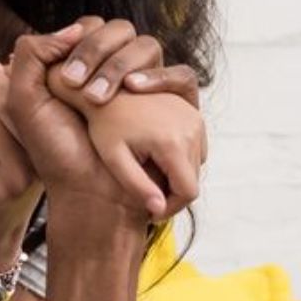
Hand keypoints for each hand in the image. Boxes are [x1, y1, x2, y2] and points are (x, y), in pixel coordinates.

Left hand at [6, 31, 164, 218]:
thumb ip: (32, 54)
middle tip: (86, 93)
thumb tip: (70, 27)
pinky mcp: (176, 107)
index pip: (92, 26)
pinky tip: (137, 89)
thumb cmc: (56, 152)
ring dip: (125, 64)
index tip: (68, 78)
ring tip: (109, 93)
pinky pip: (183, 77)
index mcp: (84, 64)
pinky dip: (163, 78)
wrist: (88, 193)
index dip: (82, 43)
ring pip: (150, 46)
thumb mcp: (25, 101)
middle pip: (123, 31)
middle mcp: (118, 71)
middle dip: (101, 54)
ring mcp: (149, 86)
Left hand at [86, 92, 205, 220]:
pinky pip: (196, 149)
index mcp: (173, 142)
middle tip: (147, 197)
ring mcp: (196, 119)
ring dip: (177, 176)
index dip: (171, 208)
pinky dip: (180, 159)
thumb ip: (137, 186)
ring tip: (148, 176)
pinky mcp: (194, 115)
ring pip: (196, 165)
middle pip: (194, 180)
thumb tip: (158, 210)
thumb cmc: (104, 125)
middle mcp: (192, 129)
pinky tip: (155, 158)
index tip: (150, 213)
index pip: (188, 192)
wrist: (107, 87)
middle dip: (173, 194)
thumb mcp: (114, 158)